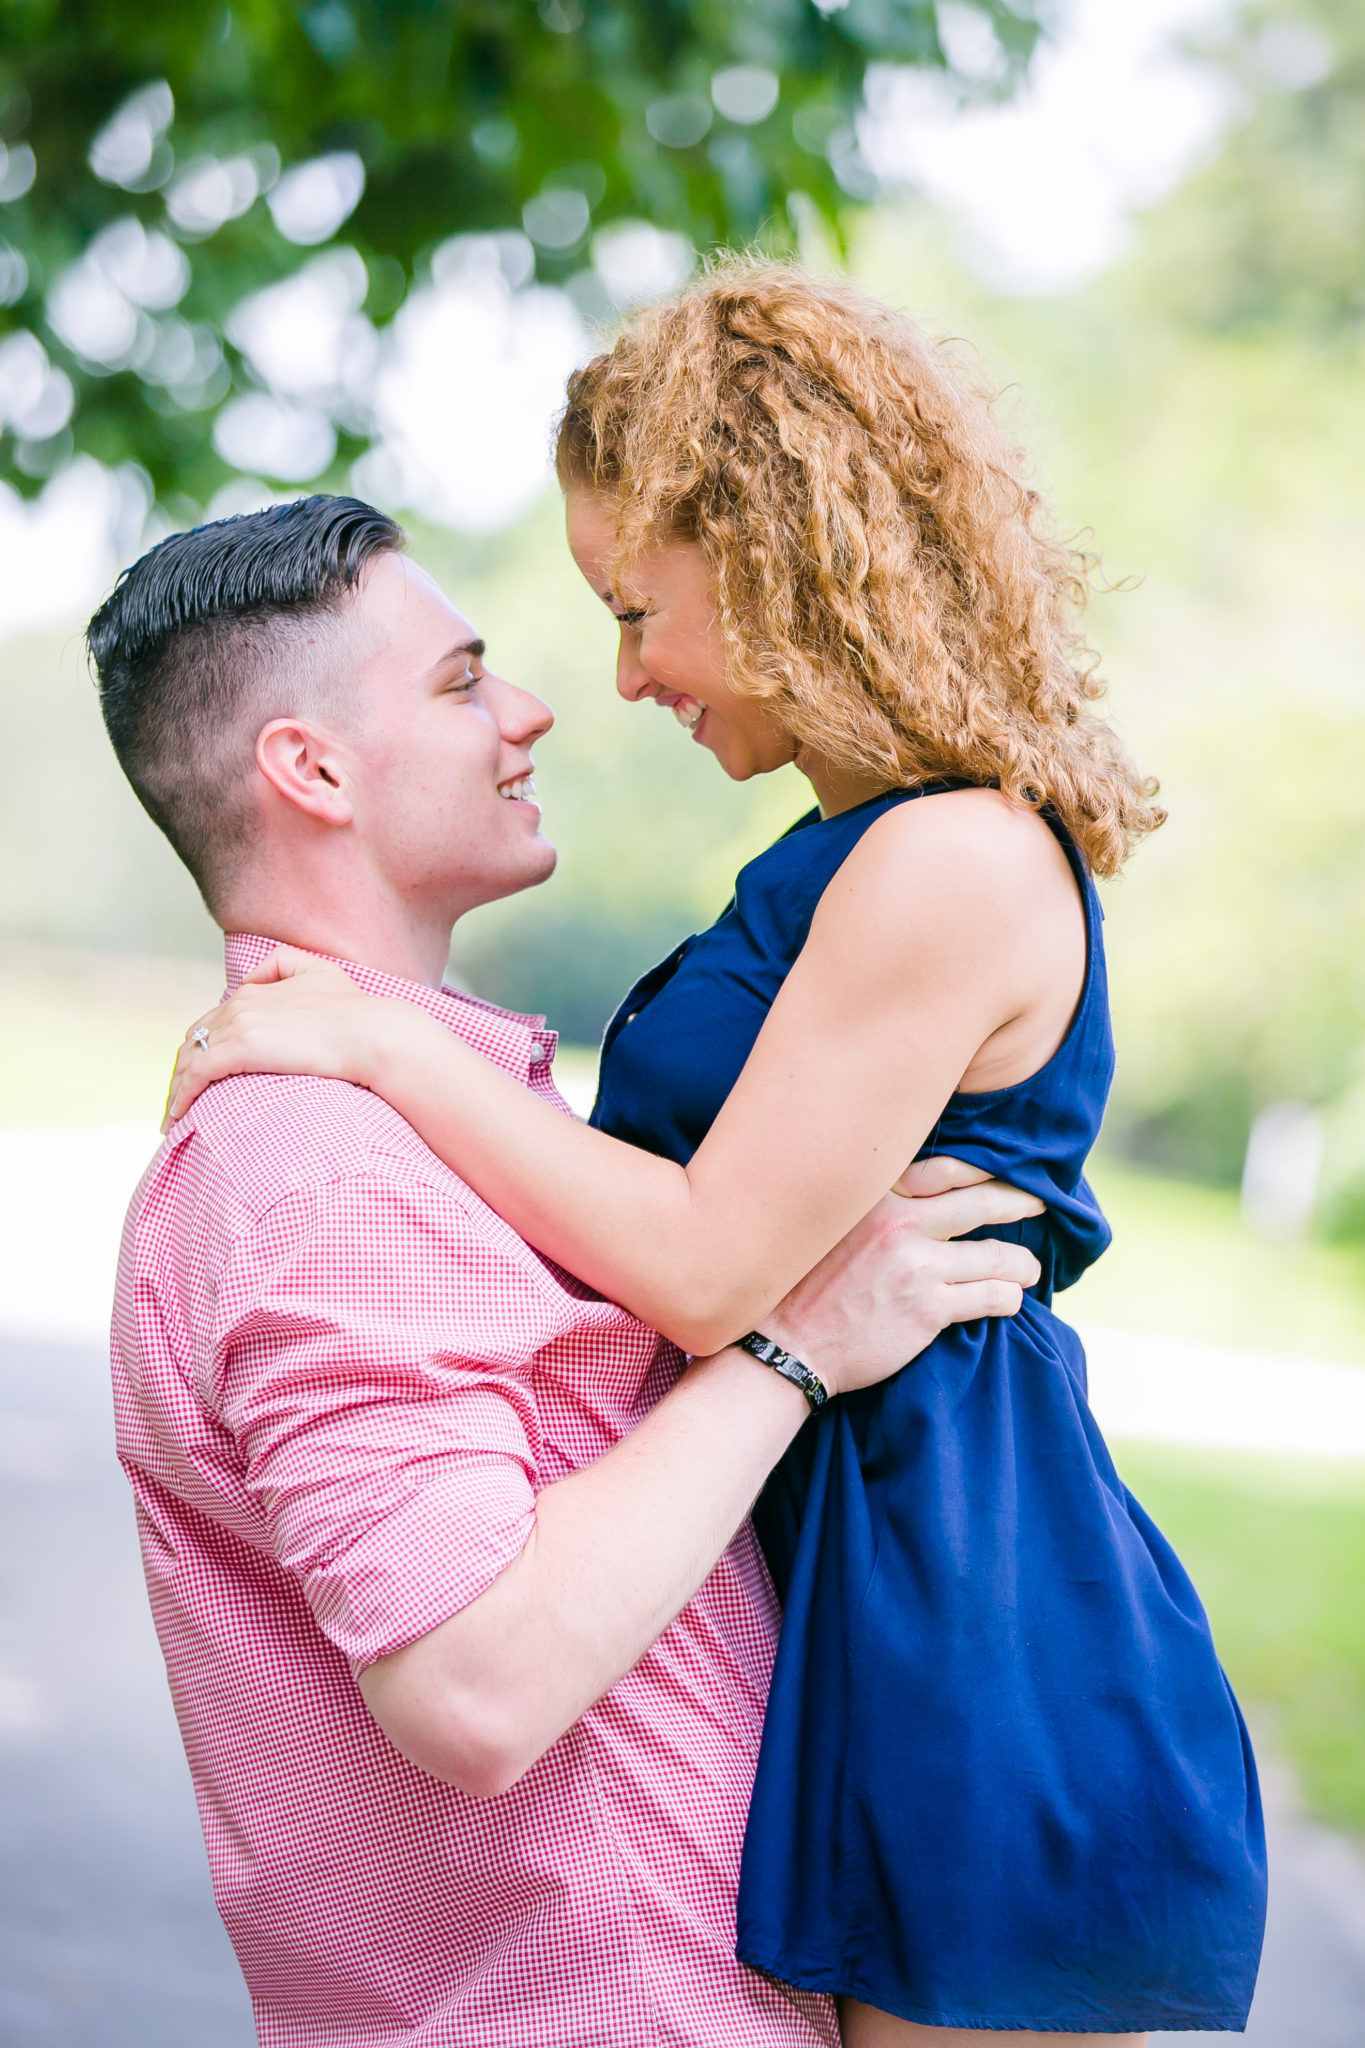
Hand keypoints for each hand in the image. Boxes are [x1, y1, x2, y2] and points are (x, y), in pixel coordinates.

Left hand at [162, 948, 409, 1128]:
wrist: (370, 1034)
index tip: (196, 1076)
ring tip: (175, 1116)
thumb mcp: (319, 971)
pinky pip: (197, 1075)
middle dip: (182, 1071)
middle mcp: (237, 1005)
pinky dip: (182, 1095)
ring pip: (190, 1060)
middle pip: (193, 1042)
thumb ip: (283, 964)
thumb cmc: (354, 1011)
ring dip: (177, 1088)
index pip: (210, 1023)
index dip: (199, 1050)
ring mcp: (237, 1026)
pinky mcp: (240, 1049)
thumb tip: (250, 979)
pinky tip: (179, 1116)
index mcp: (252, 991)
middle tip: (180, 1100)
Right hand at [765, 1165, 1043, 1398]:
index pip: (948, 1168)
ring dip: (1022, 1264)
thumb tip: (926, 1194)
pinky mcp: (928, 1309)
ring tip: (1028, 1269)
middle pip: (982, 1202)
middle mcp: (898, 1223)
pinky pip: (992, 1298)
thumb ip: (877, 1204)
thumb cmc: (808, 1284)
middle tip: (1040, 1203)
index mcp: (875, 1196)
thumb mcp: (832, 1225)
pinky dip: (1008, 1299)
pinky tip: (1008, 1301)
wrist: (786, 1345)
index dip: (987, 1169)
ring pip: (997, 1256)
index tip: (1008, 1170)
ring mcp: (916, 1267)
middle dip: (1020, 1202)